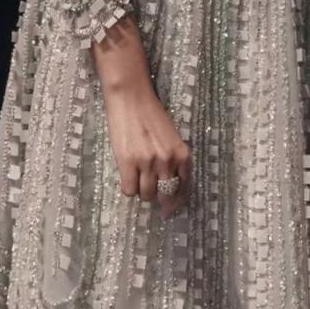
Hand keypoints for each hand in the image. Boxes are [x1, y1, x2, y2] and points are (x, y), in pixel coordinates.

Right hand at [89, 14, 191, 219]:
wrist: (131, 97)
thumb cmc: (151, 115)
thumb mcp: (172, 139)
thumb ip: (173, 160)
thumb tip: (167, 187)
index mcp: (182, 155)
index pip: (183, 189)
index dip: (175, 203)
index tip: (168, 211)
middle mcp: (168, 161)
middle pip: (164, 195)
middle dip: (156, 197)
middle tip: (148, 192)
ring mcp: (148, 163)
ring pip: (146, 195)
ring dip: (140, 191)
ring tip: (136, 177)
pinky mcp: (128, 162)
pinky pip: (129, 190)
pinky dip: (128, 188)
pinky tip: (126, 177)